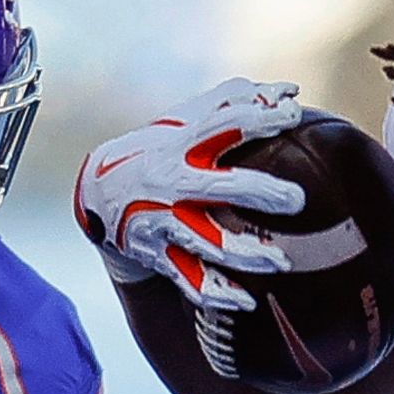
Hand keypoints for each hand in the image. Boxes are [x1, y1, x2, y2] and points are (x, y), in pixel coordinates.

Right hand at [71, 79, 307, 309]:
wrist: (98, 195)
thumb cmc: (157, 150)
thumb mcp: (183, 121)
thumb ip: (233, 103)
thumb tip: (290, 91)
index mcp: (179, 145)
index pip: (221, 126)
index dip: (257, 119)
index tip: (293, 115)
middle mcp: (171, 185)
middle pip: (219, 188)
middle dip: (259, 193)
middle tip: (296, 201)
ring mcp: (162, 223)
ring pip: (207, 242)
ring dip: (245, 255)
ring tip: (281, 261)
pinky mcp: (159, 256)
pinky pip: (190, 281)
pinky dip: (218, 295)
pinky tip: (248, 302)